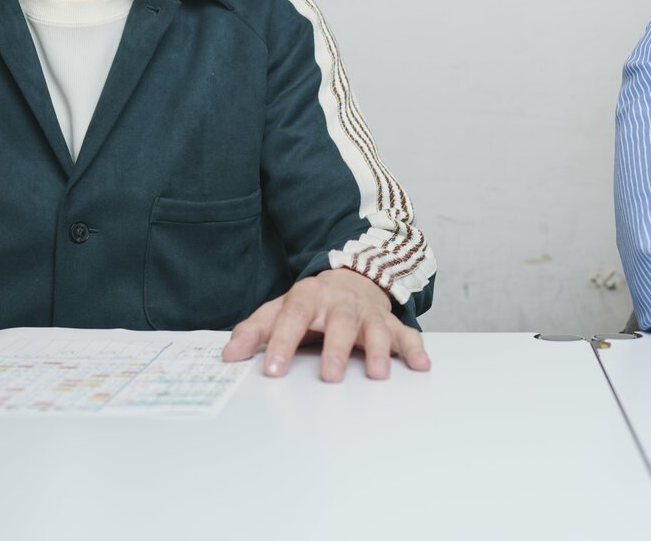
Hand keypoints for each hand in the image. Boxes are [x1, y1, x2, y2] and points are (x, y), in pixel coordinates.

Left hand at [221, 268, 430, 381]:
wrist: (354, 274)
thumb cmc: (312, 302)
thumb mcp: (279, 308)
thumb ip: (255, 330)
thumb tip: (228, 355)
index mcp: (309, 296)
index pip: (293, 315)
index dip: (283, 341)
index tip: (273, 370)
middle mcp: (341, 302)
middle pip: (340, 322)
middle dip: (337, 348)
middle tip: (331, 376)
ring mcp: (368, 312)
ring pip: (376, 328)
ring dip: (378, 350)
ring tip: (378, 374)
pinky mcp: (389, 321)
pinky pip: (405, 334)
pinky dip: (415, 348)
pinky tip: (422, 365)